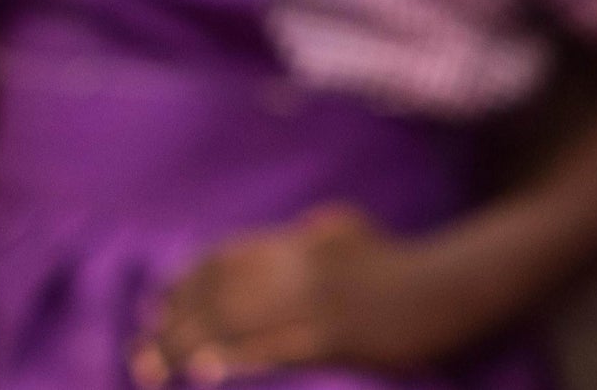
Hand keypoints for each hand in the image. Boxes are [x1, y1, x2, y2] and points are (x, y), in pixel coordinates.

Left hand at [132, 205, 462, 385]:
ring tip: (155, 368)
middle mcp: (302, 266)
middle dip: (175, 324)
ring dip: (189, 346)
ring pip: (238, 322)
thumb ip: (326, 229)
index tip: (157, 314)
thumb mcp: (360, 233)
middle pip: (221, 293)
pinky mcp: (337, 335)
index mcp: (301, 242)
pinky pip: (274, 348)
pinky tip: (206, 371)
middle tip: (142, 355)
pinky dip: (235, 358)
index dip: (185, 287)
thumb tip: (304, 226)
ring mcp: (319, 301)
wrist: (454, 289)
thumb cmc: (406, 266)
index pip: (225, 259)